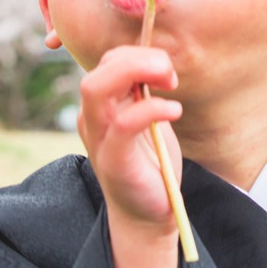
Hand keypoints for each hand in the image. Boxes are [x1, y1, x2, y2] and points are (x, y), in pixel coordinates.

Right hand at [76, 45, 182, 267]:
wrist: (147, 213)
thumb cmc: (150, 162)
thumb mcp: (148, 117)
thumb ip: (145, 90)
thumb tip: (160, 61)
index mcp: (101, 105)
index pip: (109, 61)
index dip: (138, 53)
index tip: (167, 69)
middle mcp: (92, 118)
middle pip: (98, 70)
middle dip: (137, 59)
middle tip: (170, 74)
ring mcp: (98, 139)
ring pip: (96, 88)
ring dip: (137, 73)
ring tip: (170, 84)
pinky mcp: (113, 160)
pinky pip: (123, 123)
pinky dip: (152, 109)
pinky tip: (174, 112)